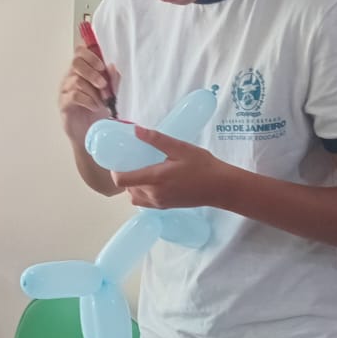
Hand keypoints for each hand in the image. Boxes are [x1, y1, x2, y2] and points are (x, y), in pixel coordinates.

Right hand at [59, 46, 119, 144]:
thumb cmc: (97, 112)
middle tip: (103, 85)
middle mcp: (70, 78)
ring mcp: (65, 91)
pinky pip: (74, 96)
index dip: (90, 56)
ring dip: (93, 92)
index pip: (80, 53)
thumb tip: (112, 66)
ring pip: (77, 80)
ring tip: (101, 102)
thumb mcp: (110, 94)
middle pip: (76, 63)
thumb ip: (112, 80)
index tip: (102, 66)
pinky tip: (94, 107)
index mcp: (81, 72)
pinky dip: (88, 101)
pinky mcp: (64, 104)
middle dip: (92, 73)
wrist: (90, 133)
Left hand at [113, 127, 235, 209]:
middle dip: (125, 174)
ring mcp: (159, 203)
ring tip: (143, 168)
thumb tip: (136, 130)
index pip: (122, 180)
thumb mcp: (180, 148)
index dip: (115, 170)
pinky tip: (153, 179)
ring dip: (133, 184)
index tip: (119, 158)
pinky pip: (145, 201)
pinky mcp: (165, 207)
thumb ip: (156, 139)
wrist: (221, 187)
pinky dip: (142, 192)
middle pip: (126, 188)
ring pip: (134, 197)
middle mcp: (154, 194)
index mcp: (155, 179)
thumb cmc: (203, 166)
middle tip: (132, 159)